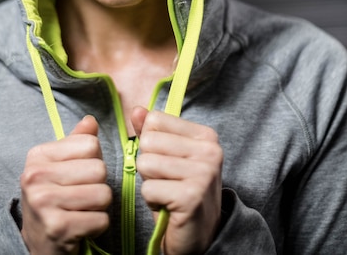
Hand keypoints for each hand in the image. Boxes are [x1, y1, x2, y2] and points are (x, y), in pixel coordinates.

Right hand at [20, 115, 111, 254]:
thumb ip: (77, 141)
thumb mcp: (61, 165)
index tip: (78, 175)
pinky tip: (81, 227)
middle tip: (81, 196)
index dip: (93, 160)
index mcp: (38, 155)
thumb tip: (90, 121)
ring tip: (81, 210)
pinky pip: (101, 219)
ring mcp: (44, 203)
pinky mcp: (57, 228)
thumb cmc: (55, 197)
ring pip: (104, 194)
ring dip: (99, 206)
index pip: (91, 144)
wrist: (37, 243)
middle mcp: (35, 177)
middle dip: (98, 185)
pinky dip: (97, 225)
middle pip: (100, 169)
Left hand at [132, 107, 222, 254]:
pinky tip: (168, 206)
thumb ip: (151, 131)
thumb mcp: (167, 156)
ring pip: (146, 163)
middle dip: (149, 165)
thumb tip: (137, 109)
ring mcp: (203, 173)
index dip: (152, 144)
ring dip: (150, 183)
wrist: (199, 236)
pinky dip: (152, 201)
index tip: (169, 163)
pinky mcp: (191, 196)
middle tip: (167, 181)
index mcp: (205, 135)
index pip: (156, 120)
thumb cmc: (179, 192)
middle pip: (149, 141)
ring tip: (167, 193)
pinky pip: (148, 188)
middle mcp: (210, 150)